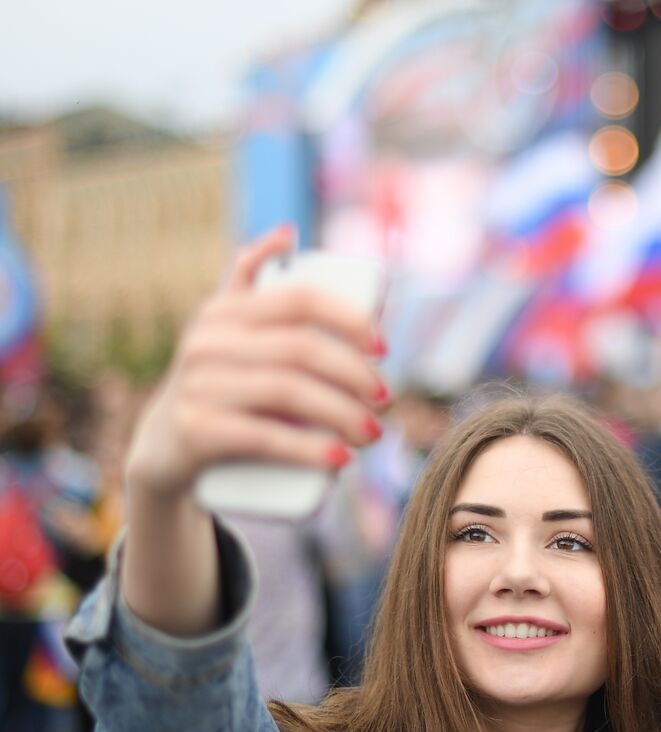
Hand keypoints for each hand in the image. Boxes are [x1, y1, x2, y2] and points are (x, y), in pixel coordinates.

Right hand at [124, 227, 388, 503]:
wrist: (164, 450)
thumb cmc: (221, 385)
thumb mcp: (231, 332)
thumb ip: (252, 283)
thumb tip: (287, 233)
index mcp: (225, 311)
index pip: (299, 300)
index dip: (349, 319)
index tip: (384, 349)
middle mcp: (206, 341)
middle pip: (300, 349)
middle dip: (355, 374)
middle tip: (385, 400)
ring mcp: (197, 385)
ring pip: (287, 391)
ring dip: (343, 414)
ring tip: (373, 433)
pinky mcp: (194, 431)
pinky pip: (263, 436)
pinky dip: (309, 449)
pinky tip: (340, 460)